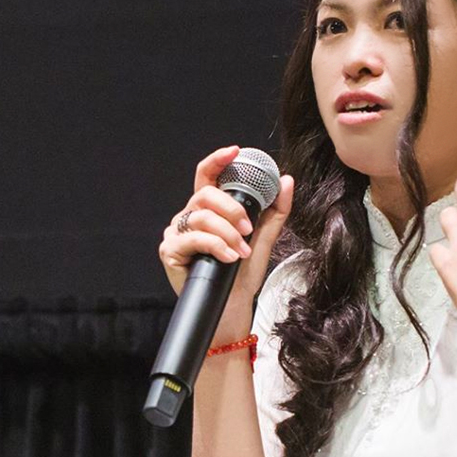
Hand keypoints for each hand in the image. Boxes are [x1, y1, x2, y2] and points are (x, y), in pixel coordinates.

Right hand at [158, 145, 293, 335]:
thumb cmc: (242, 273)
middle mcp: (189, 216)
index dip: (218, 160)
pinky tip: (227, 257)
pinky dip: (215, 246)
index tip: (236, 151)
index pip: (208, 175)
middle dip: (232, 210)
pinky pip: (192, 238)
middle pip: (205, 194)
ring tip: (241, 252)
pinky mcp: (170, 250)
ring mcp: (177, 232)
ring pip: (201, 217)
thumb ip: (275, 210)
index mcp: (209, 209)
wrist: (233, 305)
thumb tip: (286, 180)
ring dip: (227, 234)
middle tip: (249, 230)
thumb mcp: (264, 238)